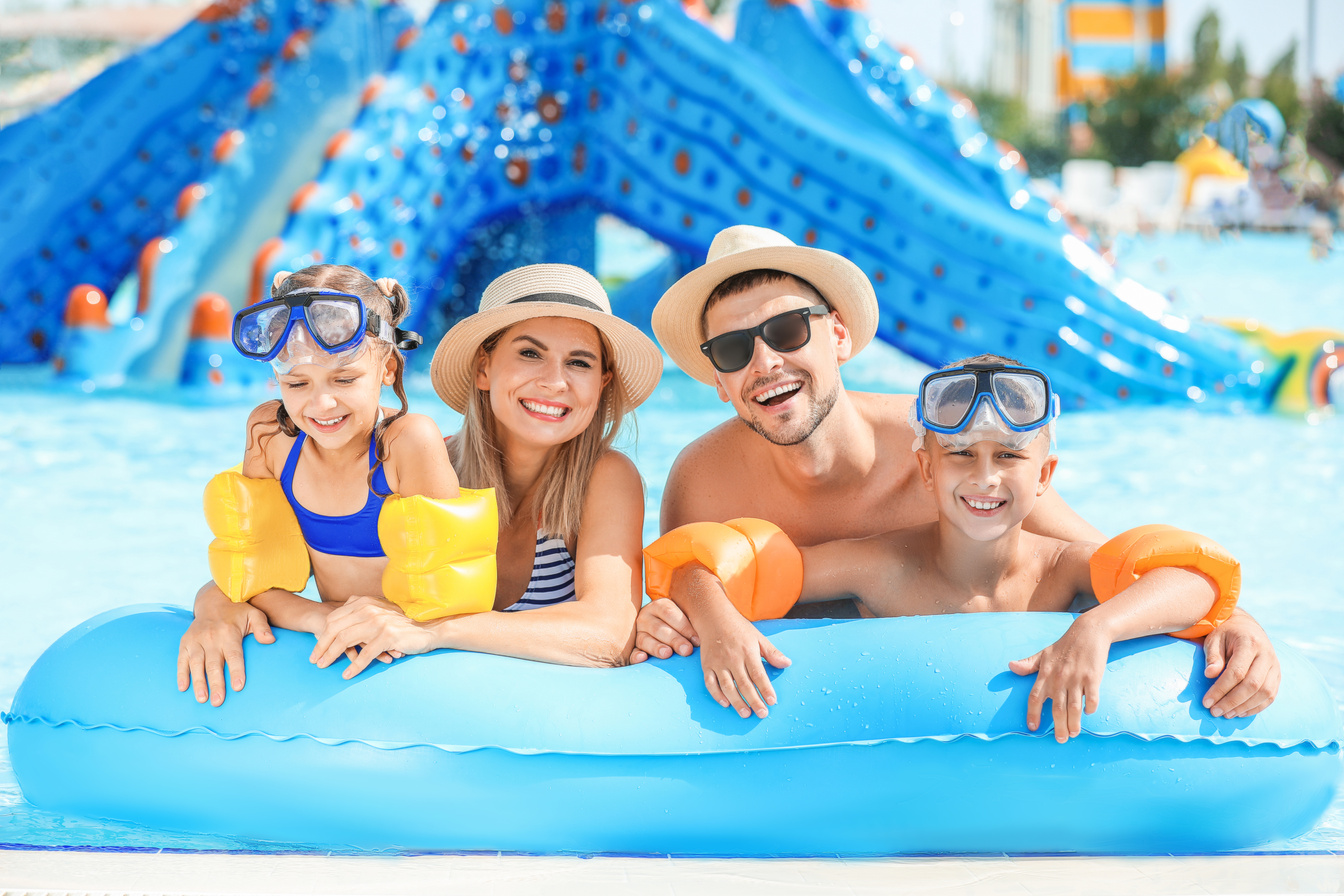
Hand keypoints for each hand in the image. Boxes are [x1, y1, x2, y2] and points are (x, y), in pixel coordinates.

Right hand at [177, 586, 274, 706]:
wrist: (213, 600)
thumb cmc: (238, 612)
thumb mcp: (254, 614)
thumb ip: (262, 627)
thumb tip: (270, 640)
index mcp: (229, 633)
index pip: (234, 655)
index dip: (236, 671)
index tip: (238, 687)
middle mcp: (211, 637)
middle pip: (214, 664)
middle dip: (216, 684)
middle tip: (218, 702)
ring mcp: (196, 640)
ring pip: (196, 664)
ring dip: (198, 682)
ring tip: (202, 699)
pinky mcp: (185, 642)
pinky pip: (181, 659)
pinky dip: (181, 674)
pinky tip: (183, 687)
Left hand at [310, 595, 433, 678]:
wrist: (428, 628)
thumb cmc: (401, 624)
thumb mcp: (379, 612)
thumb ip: (361, 612)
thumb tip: (339, 623)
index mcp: (364, 602)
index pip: (334, 618)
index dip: (322, 635)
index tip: (316, 649)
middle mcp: (369, 609)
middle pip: (335, 628)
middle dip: (321, 646)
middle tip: (314, 661)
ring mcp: (378, 622)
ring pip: (345, 640)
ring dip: (332, 655)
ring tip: (324, 666)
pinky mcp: (387, 636)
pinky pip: (365, 654)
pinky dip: (353, 666)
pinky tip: (346, 674)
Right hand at [629, 598, 699, 662]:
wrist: (657, 623)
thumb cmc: (677, 622)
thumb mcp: (683, 615)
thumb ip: (690, 623)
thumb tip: (702, 638)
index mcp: (659, 606)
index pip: (670, 613)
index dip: (684, 627)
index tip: (697, 640)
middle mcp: (645, 617)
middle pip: (659, 628)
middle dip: (674, 640)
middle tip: (687, 650)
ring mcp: (638, 632)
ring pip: (645, 640)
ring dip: (657, 647)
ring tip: (667, 654)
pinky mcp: (632, 647)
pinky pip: (632, 652)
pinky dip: (636, 656)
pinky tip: (643, 658)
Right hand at [697, 608, 790, 718]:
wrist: (713, 617)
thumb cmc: (738, 628)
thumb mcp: (758, 637)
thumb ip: (772, 653)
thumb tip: (787, 663)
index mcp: (747, 651)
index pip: (758, 674)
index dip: (765, 689)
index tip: (772, 701)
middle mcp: (732, 658)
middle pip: (744, 684)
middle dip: (754, 700)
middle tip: (762, 714)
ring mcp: (718, 663)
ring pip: (727, 686)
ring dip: (737, 702)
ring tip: (745, 713)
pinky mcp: (706, 665)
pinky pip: (710, 683)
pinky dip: (717, 695)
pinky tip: (726, 703)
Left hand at [1009, 615, 1110, 742]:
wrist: (1088, 632)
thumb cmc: (1064, 646)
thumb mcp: (1043, 653)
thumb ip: (1028, 664)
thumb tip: (1010, 666)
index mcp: (1045, 674)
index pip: (1035, 697)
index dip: (1033, 713)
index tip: (1033, 727)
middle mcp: (1059, 678)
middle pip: (1056, 708)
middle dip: (1058, 727)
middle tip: (1060, 739)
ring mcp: (1076, 678)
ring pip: (1074, 707)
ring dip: (1074, 723)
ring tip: (1073, 734)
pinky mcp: (1093, 677)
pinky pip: (1092, 698)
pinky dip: (1091, 708)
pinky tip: (1088, 714)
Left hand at [1201, 610, 1279, 717]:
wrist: (1245, 626)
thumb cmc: (1225, 633)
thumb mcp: (1214, 639)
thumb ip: (1213, 656)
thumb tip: (1209, 675)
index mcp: (1250, 643)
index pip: (1237, 672)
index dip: (1221, 689)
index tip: (1206, 701)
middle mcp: (1267, 655)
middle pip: (1252, 685)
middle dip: (1232, 701)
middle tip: (1215, 712)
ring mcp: (1275, 666)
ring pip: (1265, 693)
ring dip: (1244, 707)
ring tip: (1226, 714)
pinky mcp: (1278, 675)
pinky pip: (1271, 696)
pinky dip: (1256, 707)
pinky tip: (1240, 712)